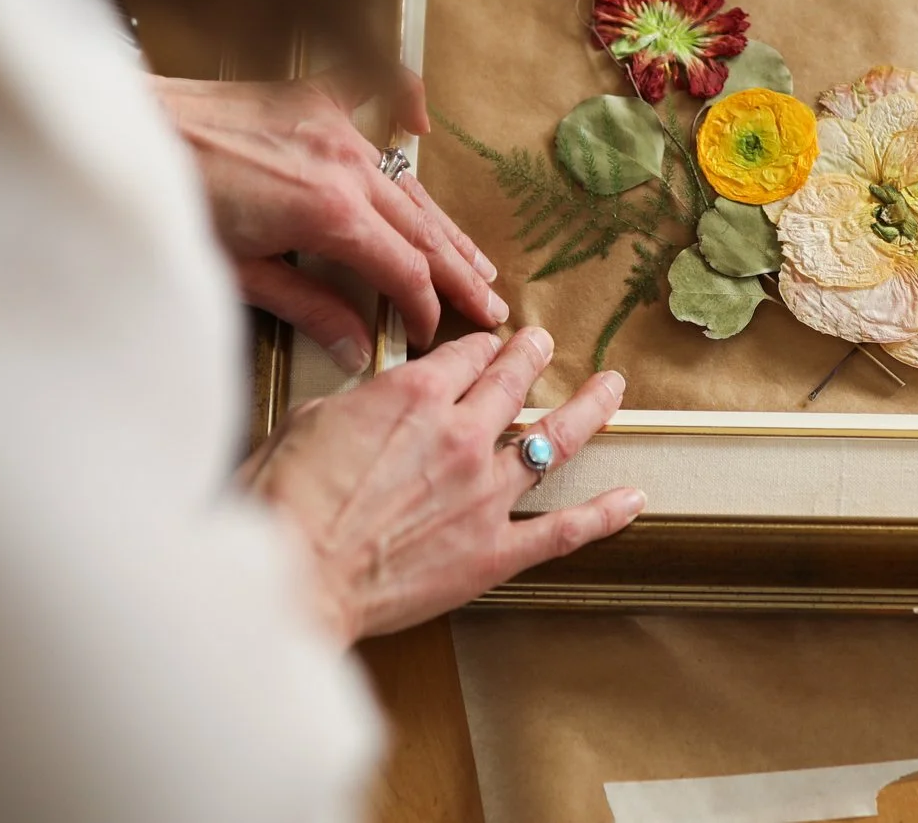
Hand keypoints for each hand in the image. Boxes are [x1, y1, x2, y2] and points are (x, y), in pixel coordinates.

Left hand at [154, 69, 505, 368]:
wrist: (123, 135)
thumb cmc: (170, 207)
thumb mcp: (238, 275)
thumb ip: (307, 307)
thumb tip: (356, 345)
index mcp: (329, 213)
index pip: (404, 270)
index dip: (426, 307)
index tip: (431, 332)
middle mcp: (344, 165)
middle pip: (421, 229)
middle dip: (457, 273)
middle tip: (490, 305)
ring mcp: (332, 126)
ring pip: (407, 183)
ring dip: (441, 222)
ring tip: (475, 255)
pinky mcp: (310, 99)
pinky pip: (374, 92)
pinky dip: (402, 102)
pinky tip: (421, 125)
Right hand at [239, 327, 643, 641]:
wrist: (291, 575)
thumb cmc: (284, 502)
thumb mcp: (307, 424)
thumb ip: (352, 408)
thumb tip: (361, 407)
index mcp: (413, 396)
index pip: (464, 356)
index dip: (479, 346)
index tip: (486, 344)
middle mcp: (461, 435)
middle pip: (514, 383)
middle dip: (533, 356)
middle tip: (545, 343)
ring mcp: (485, 493)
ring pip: (555, 439)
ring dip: (590, 409)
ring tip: (611, 388)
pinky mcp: (494, 552)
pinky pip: (563, 529)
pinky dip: (604, 514)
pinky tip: (632, 499)